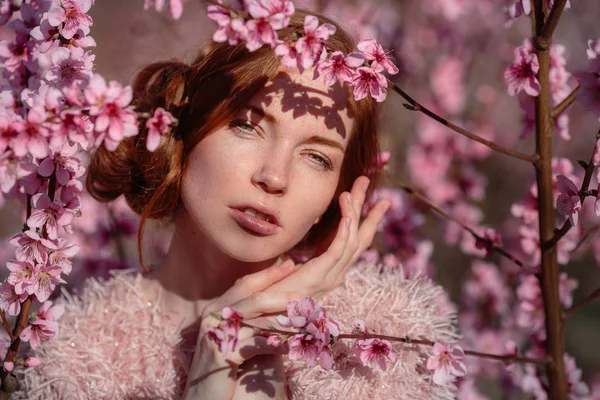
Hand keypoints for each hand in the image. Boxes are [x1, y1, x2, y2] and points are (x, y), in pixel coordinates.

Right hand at [183, 261, 300, 399]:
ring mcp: (215, 333)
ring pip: (258, 320)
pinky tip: (293, 346)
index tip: (290, 264)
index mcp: (216, 308)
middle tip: (305, 298)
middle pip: (253, 298)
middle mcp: (212, 316)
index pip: (245, 284)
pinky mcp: (221, 352)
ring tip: (307, 323)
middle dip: (283, 297)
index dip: (268, 275)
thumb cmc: (225, 370)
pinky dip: (278, 344)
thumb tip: (282, 300)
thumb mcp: (237, 339)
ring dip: (287, 322)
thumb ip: (252, 319)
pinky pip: (257, 343)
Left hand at [266, 175, 389, 298]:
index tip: (376, 200)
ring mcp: (329, 277)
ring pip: (351, 241)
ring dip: (355, 213)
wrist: (258, 316)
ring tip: (355, 189)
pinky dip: (345, 233)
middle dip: (367, 211)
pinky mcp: (318, 278)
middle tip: (373, 186)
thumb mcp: (283, 273)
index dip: (365, 220)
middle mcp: (335, 274)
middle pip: (359, 238)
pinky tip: (348, 216)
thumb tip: (293, 256)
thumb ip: (291, 264)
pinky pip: (337, 252)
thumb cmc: (268, 296)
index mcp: (330, 272)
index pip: (354, 242)